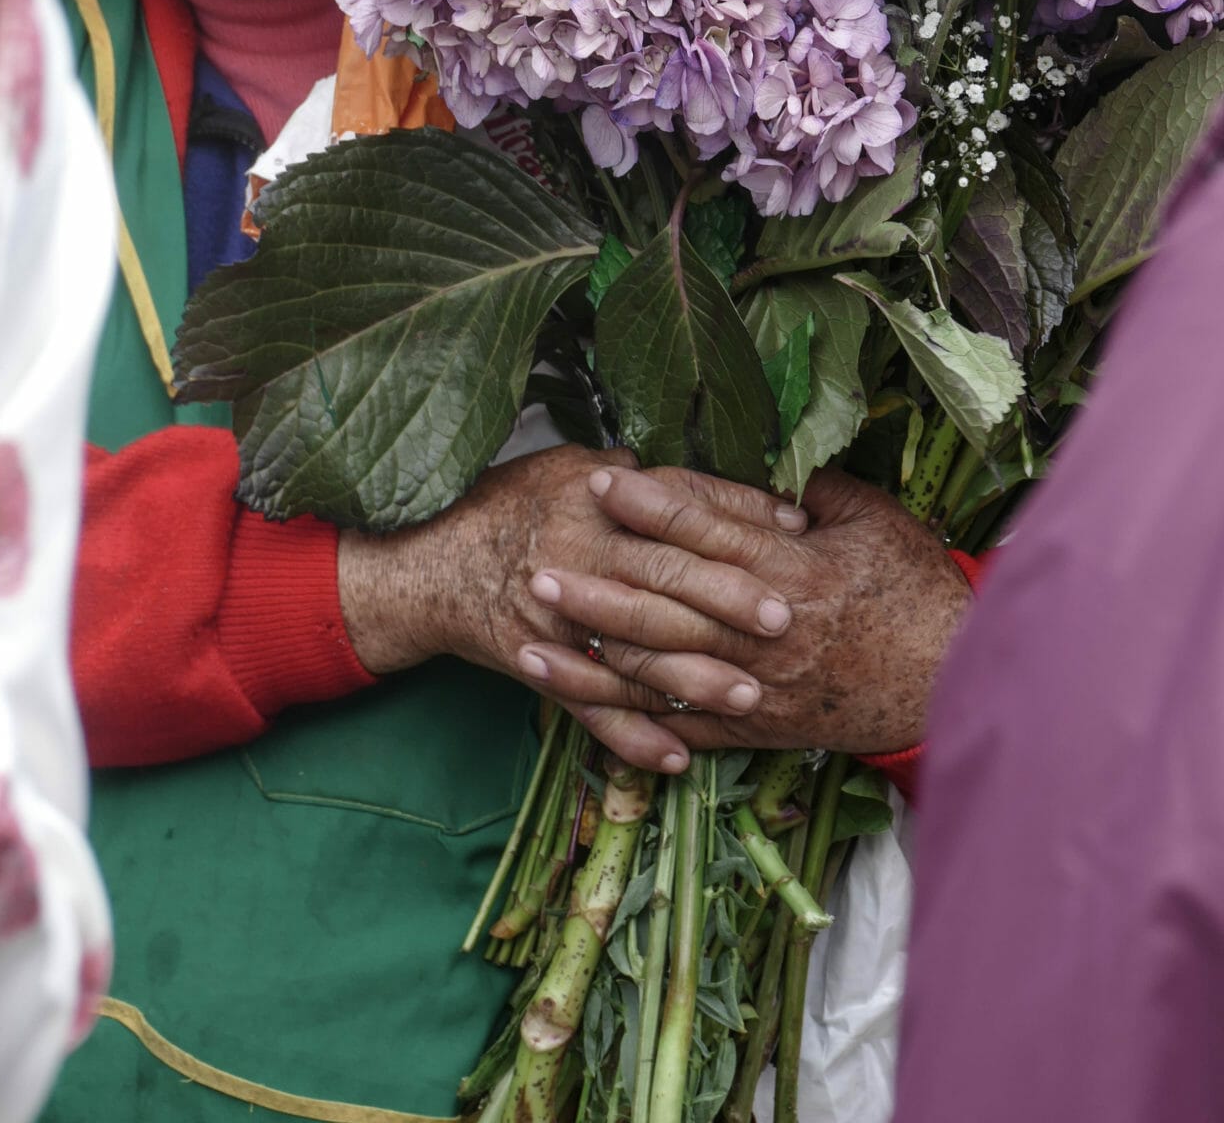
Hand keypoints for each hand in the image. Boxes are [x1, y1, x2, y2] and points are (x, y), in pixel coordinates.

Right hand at [337, 446, 766, 771]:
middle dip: (729, 601)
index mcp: (592, 499)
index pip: (678, 505)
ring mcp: (558, 621)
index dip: (739, 516)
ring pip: (635, 653)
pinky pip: (591, 711)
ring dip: (693, 678)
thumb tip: (699, 482)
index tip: (796, 530)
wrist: (427, 563)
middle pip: (665, 579)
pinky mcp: (542, 668)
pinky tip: (677, 758)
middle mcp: (577, 556)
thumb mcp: (564, 465)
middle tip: (786, 619)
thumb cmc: (505, 504)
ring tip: (750, 693)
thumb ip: (630, 474)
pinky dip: (632, 738)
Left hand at [516, 464, 970, 754]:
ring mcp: (757, 684)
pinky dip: (628, 718)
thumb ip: (815, 489)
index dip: (653, 505)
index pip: (709, 531)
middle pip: (670, 604)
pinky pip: (682, 724)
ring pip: (662, 669)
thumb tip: (762, 458)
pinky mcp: (755, 725)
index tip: (602, 480)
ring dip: (595, 652)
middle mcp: (766, 630)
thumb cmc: (917, 592)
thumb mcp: (876, 521)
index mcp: (795, 569)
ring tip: (534, 633)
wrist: (952, 683)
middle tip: (539, 565)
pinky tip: (582, 700)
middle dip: (601, 585)